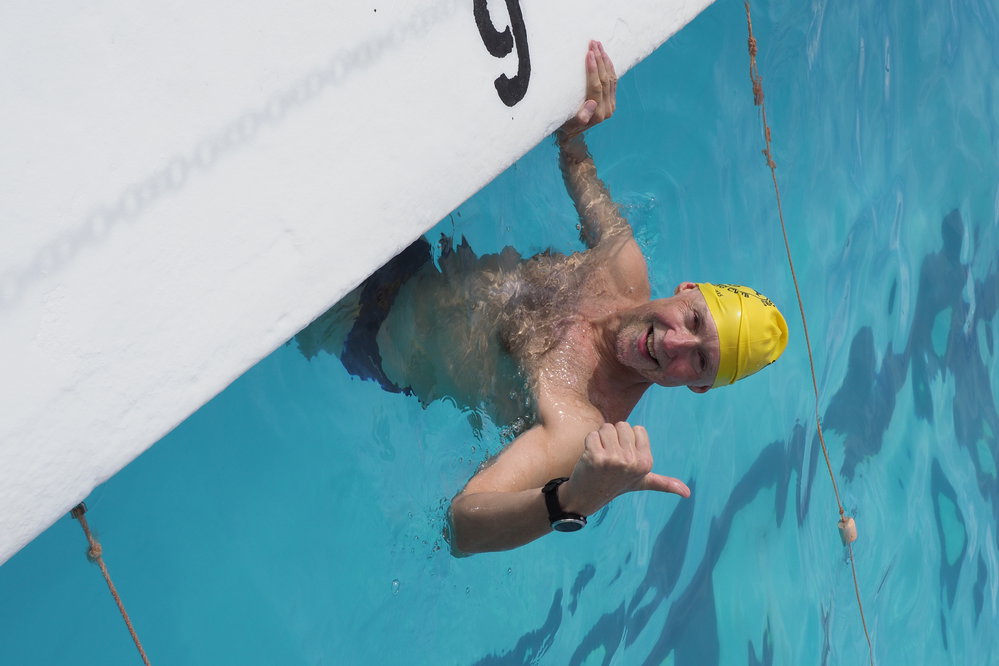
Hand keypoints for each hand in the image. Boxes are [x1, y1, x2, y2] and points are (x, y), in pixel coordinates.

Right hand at [559, 40, 617, 140]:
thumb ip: (581, 117)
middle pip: (605, 80)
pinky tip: (604, 55)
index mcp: (599, 114)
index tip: (588, 54)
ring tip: (598, 44)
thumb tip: (592, 103)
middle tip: (593, 43)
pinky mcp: (612, 99)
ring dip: (604, 59)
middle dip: (599, 60)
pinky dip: (609, 66)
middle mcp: (608, 109)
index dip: (593, 69)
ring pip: (610, 77)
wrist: (572, 133)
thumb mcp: (569, 123)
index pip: (597, 86)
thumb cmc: (566, 127)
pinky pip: (613, 79)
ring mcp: (611, 104)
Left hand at [559, 422, 690, 516]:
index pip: (637, 429)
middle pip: (621, 425)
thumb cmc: (615, 485)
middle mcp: (632, 462)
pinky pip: (592, 434)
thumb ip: (664, 484)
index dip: (627, 439)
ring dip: (600, 439)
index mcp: (646, 463)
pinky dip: (588, 443)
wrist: (586, 497)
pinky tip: (589, 458)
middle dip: (613, 438)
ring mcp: (613, 460)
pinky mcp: (595, 457)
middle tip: (609, 458)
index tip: (622, 457)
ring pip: (606, 427)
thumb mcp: (641, 483)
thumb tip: (688, 494)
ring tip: (600, 457)